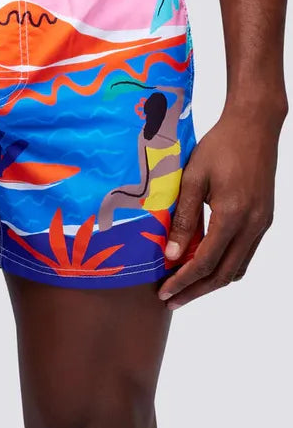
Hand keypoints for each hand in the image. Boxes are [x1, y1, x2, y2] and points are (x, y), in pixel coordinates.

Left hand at [158, 104, 283, 308]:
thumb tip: (170, 254)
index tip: (163, 293)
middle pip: (223, 275)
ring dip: (211, 282)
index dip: (182, 282)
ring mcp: (262, 224)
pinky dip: (224, 266)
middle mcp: (252, 225)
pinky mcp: (264, 219)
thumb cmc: (219, 146)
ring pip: (237, 268)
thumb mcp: (193, 179)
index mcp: (232, 216)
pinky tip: (205, 265)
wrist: (255, 126)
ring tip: (185, 287)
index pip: (204, 263)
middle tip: (171, 301)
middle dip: (195, 291)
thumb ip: (183, 219)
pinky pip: (245, 254)